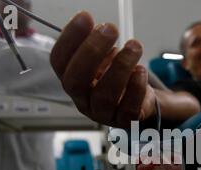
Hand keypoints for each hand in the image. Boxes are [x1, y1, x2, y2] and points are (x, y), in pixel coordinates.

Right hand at [50, 11, 155, 127]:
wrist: (139, 99)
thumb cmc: (117, 74)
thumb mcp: (103, 56)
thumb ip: (97, 44)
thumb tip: (100, 29)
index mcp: (71, 79)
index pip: (59, 61)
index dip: (69, 38)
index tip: (85, 17)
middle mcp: (82, 99)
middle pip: (76, 81)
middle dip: (92, 51)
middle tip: (111, 29)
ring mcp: (102, 114)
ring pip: (104, 96)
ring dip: (120, 66)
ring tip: (134, 46)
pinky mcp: (124, 122)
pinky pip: (128, 109)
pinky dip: (136, 87)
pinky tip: (140, 71)